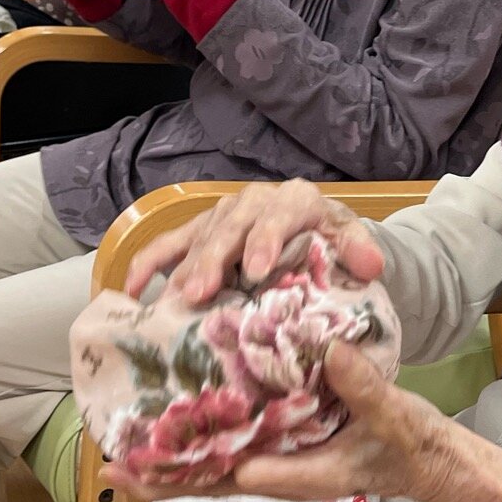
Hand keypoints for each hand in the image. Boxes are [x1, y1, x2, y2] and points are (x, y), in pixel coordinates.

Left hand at [105, 342, 460, 501]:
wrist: (430, 460)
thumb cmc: (411, 443)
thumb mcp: (392, 415)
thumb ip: (362, 387)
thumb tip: (329, 351)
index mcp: (301, 473)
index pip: (232, 474)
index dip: (187, 468)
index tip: (146, 458)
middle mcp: (282, 472)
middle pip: (211, 481)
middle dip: (161, 476)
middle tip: (110, 462)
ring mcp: (282, 463)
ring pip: (217, 468)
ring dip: (175, 460)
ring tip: (128, 445)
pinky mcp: (287, 447)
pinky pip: (237, 449)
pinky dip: (206, 441)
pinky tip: (182, 420)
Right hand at [123, 178, 384, 303]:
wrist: (317, 232)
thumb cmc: (329, 240)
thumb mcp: (349, 239)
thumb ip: (357, 249)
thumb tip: (372, 264)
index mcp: (295, 201)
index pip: (277, 218)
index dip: (264, 241)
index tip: (256, 271)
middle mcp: (254, 203)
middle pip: (230, 228)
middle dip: (213, 260)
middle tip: (200, 293)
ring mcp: (222, 217)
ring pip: (198, 238)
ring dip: (182, 268)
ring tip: (172, 300)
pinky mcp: (199, 231)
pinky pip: (168, 245)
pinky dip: (147, 264)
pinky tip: (129, 291)